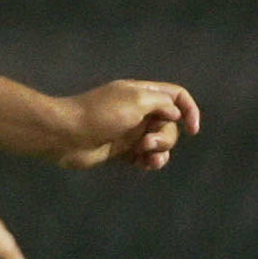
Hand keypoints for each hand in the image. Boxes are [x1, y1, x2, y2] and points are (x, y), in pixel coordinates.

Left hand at [55, 80, 199, 170]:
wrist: (64, 135)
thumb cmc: (100, 115)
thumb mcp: (135, 100)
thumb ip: (161, 103)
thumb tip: (174, 113)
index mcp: (141, 93)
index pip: (176, 96)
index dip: (189, 110)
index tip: (193, 129)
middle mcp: (138, 111)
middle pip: (169, 124)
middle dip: (165, 137)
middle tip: (147, 143)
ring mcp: (129, 132)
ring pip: (159, 143)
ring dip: (160, 152)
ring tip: (145, 157)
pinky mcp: (120, 151)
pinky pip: (145, 157)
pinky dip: (149, 161)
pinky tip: (143, 165)